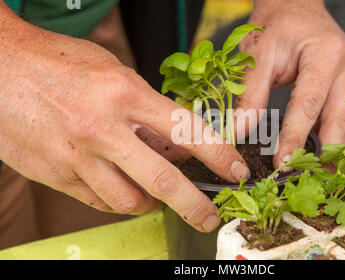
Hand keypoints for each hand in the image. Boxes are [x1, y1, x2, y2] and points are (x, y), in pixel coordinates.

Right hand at [0, 5, 249, 231]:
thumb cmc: (59, 63)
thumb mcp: (114, 73)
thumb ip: (146, 110)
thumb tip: (176, 145)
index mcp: (124, 93)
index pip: (186, 131)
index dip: (218, 155)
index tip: (235, 171)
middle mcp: (102, 128)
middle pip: (161, 180)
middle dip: (194, 205)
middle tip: (210, 218)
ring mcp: (77, 156)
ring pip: (128, 201)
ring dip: (149, 203)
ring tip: (154, 195)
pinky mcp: (56, 175)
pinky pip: (98, 202)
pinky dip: (117, 199)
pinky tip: (119, 187)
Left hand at [236, 0, 344, 169]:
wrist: (296, 8)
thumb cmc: (277, 26)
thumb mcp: (257, 53)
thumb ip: (250, 93)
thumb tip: (240, 131)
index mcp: (326, 54)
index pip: (309, 104)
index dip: (296, 137)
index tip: (283, 163)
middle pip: (340, 120)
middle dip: (325, 154)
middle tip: (308, 179)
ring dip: (333, 151)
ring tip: (316, 175)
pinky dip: (332, 139)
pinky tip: (320, 156)